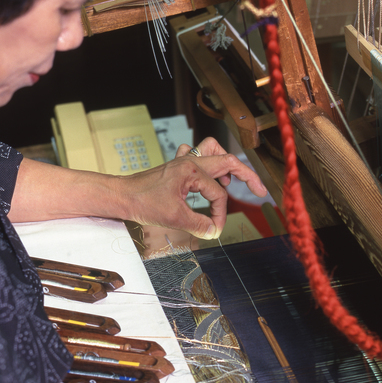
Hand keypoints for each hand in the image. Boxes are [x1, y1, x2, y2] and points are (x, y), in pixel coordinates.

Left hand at [114, 137, 266, 239]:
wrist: (122, 196)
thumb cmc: (142, 202)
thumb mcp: (174, 218)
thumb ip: (199, 225)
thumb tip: (215, 232)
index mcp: (192, 171)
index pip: (218, 194)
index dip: (221, 214)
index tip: (216, 228)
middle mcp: (190, 162)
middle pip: (228, 161)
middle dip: (247, 176)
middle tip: (259, 190)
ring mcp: (184, 162)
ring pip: (213, 150)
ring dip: (226, 162)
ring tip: (232, 180)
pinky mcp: (177, 167)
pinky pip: (197, 154)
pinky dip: (208, 162)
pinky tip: (208, 176)